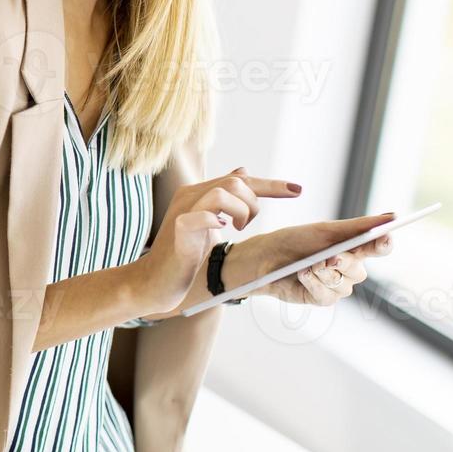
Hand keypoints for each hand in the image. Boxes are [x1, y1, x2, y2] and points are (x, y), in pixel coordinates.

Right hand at [142, 166, 300, 312]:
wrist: (155, 280)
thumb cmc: (184, 255)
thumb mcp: (209, 223)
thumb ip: (224, 199)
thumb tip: (243, 171)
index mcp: (198, 193)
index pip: (240, 178)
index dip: (271, 184)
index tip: (297, 190)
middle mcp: (189, 195)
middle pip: (235, 181)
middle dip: (255, 203)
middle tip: (248, 225)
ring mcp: (182, 211)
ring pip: (222, 192)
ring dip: (241, 212)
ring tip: (238, 229)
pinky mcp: (178, 229)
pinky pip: (203, 216)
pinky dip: (217, 222)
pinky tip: (220, 231)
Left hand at [227, 212, 397, 306]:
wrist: (262, 258)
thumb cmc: (293, 240)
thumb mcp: (324, 230)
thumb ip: (357, 226)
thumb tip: (391, 217)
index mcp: (353, 248)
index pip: (378, 248)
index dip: (384, 244)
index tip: (384, 237)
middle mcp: (348, 269)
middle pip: (359, 270)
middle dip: (344, 263)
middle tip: (330, 257)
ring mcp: (336, 286)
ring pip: (343, 285)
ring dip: (324, 274)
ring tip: (308, 265)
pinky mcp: (321, 299)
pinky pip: (327, 295)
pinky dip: (314, 283)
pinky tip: (302, 275)